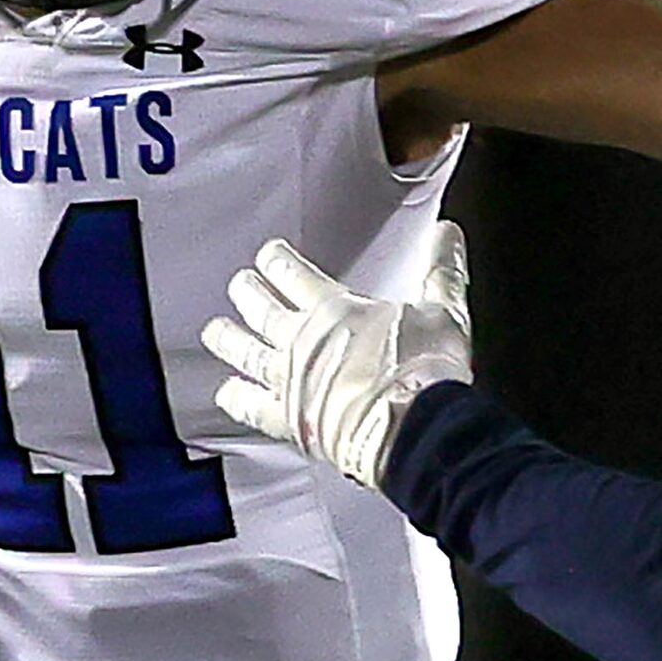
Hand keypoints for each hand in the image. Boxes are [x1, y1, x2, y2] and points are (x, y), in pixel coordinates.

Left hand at [202, 224, 473, 487]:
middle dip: (248, 293)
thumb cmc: (424, 371)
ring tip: (215, 331)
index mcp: (335, 309)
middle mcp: (303, 341)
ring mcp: (290, 381)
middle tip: (240, 284)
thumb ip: (441, 270)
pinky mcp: (289, 420)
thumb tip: (446, 234)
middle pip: (262, 309)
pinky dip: (236, 398)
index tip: (269, 255)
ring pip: (246, 353)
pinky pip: (251, 406)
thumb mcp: (443, 311)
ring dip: (229, 340)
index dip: (277, 261)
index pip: (293, 275)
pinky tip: (226, 392)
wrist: (410, 427)